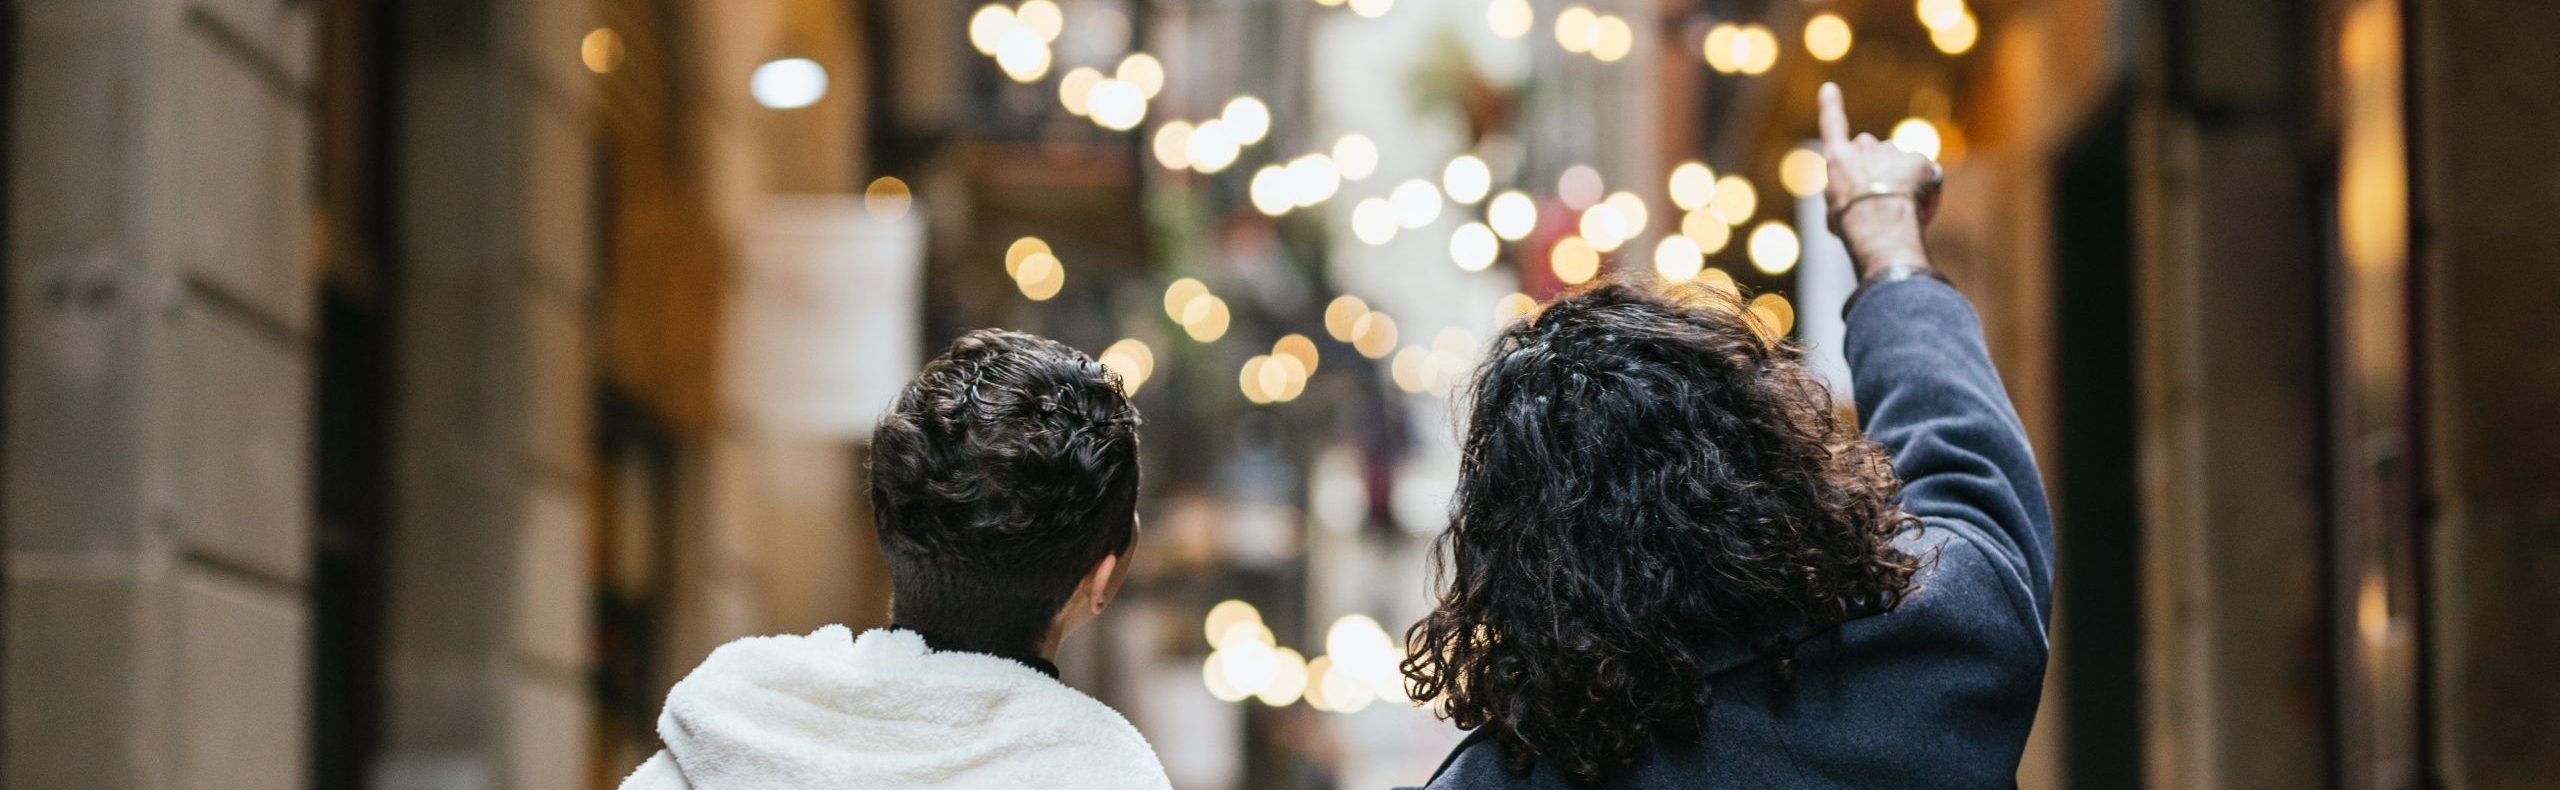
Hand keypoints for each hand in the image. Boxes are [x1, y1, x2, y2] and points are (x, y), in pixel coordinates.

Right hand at [1817, 82, 1938, 277]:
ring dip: (1904, 181)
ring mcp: (1893, 149)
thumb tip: (1860, 199)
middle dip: (1880, 169)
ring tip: (1901, 209)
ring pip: (1903, 165)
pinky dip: (1927, 190)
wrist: (1877, 223)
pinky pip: (1927, 175)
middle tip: (1883, 198)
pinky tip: (1920, 208)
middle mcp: (1864, 146)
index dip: (1830, 106)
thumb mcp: (1836, 213)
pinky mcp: (1920, 159)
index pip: (1832, 125)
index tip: (1830, 88)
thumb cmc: (1852, 226)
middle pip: (1875, 153)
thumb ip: (1847, 196)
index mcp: (1838, 158)